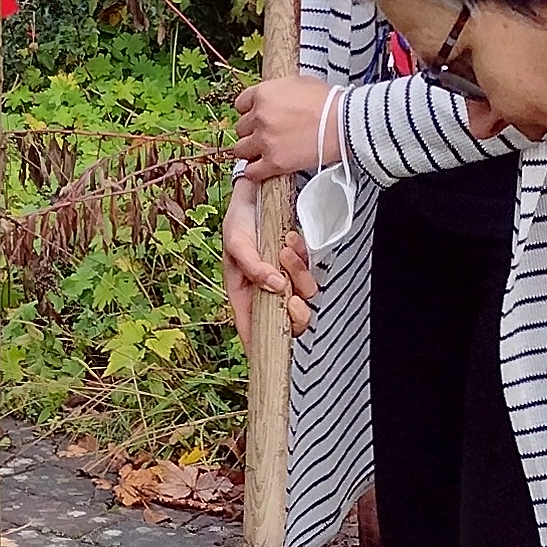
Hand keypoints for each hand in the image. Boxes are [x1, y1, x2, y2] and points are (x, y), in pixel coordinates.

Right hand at [222, 180, 317, 335]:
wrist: (258, 192)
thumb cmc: (239, 219)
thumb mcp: (237, 240)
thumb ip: (251, 266)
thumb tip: (274, 287)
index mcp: (243, 294)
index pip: (253, 331)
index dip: (263, 347)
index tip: (276, 355)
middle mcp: (264, 292)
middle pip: (287, 322)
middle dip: (295, 313)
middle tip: (293, 297)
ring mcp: (284, 280)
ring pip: (302, 296)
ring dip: (299, 274)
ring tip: (285, 249)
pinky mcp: (298, 266)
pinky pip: (310, 273)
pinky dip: (303, 258)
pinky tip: (291, 241)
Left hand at [234, 75, 335, 177]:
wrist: (343, 123)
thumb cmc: (328, 102)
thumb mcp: (299, 83)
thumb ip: (278, 91)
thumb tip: (275, 97)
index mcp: (263, 94)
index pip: (240, 104)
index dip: (249, 111)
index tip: (255, 117)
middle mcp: (259, 117)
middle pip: (241, 128)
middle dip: (251, 131)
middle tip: (264, 135)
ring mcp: (265, 140)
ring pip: (241, 150)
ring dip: (250, 151)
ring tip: (262, 152)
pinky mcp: (273, 162)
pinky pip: (251, 171)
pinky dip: (255, 171)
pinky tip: (263, 168)